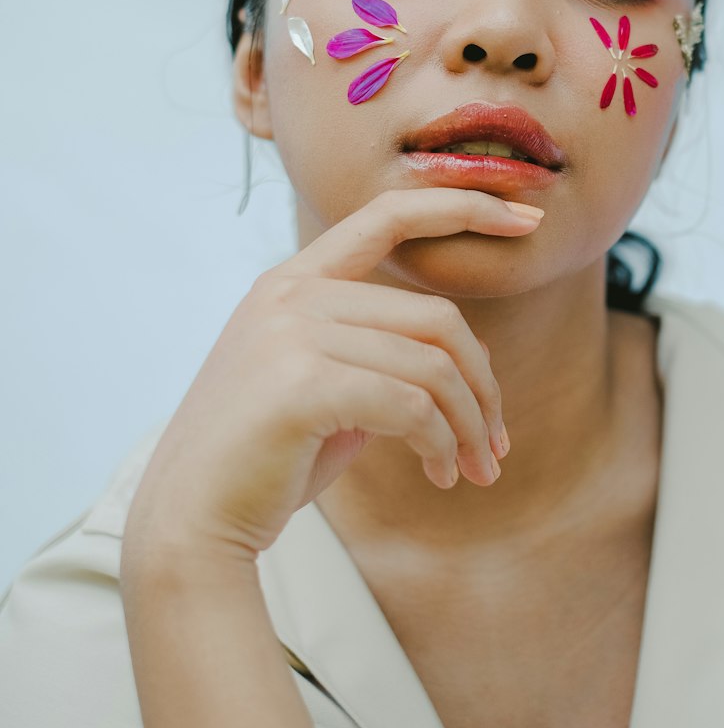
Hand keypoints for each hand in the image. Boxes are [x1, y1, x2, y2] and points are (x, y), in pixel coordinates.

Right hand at [122, 189, 542, 565]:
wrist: (190, 521)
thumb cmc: (267, 459)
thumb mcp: (327, 387)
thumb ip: (381, 355)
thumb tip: (470, 362)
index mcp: (294, 280)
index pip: (389, 215)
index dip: (464, 206)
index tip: (528, 215)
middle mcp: (291, 293)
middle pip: (437, 317)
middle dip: (483, 385)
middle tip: (496, 444)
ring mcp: (292, 333)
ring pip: (434, 365)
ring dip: (469, 425)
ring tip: (474, 469)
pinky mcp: (301, 383)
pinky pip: (412, 406)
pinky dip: (442, 443)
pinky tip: (440, 476)